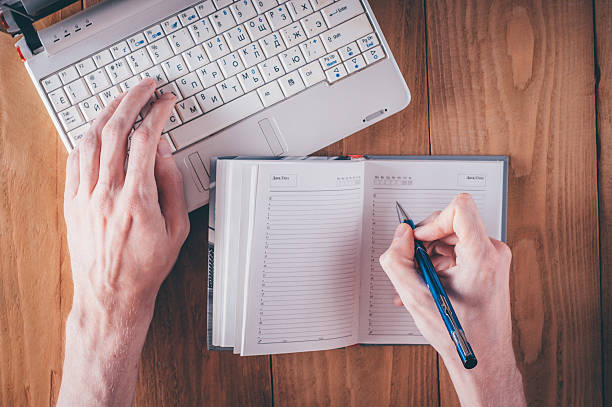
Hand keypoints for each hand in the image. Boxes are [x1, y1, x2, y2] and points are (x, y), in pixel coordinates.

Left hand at [64, 78, 188, 317]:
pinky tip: (96, 129)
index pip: (146, 140)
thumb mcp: (177, 230)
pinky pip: (74, 159)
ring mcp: (85, 197)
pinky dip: (86, 137)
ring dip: (106, 113)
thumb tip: (165, 155)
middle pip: (116, 130)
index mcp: (138, 199)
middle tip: (144, 87)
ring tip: (120, 100)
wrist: (111, 295)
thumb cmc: (145, 267)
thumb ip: (173, 188)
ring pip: (91, 139)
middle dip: (132, 100)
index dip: (157, 113)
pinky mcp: (71, 203)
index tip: (165, 102)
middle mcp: (108, 193)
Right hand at [379, 193, 524, 405]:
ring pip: (451, 238)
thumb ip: (398, 261)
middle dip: (425, 243)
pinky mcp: (488, 266)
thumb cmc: (462, 336)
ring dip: (429, 256)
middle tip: (412, 265)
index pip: (459, 208)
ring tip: (416, 282)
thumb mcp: (415, 298)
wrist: (484, 359)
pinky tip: (427, 286)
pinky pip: (458, 251)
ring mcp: (493, 259)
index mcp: (482, 256)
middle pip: (451, 223)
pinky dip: (439, 264)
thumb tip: (400, 236)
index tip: (418, 239)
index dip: (431, 220)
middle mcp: (493, 252)